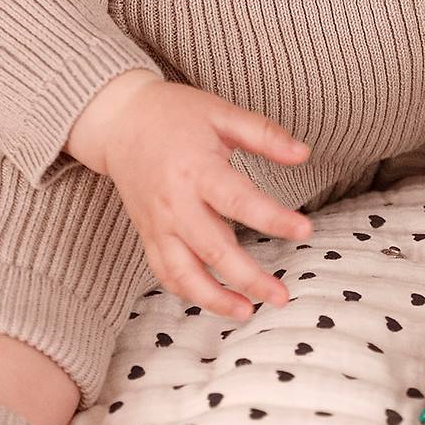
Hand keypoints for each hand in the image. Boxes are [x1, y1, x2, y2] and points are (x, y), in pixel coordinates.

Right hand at [66, 73, 313, 320]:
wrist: (120, 120)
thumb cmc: (176, 113)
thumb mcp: (221, 113)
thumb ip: (264, 134)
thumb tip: (304, 153)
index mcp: (197, 169)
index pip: (239, 201)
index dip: (273, 219)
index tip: (304, 231)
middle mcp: (175, 203)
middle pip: (214, 249)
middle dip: (249, 278)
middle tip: (282, 295)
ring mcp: (158, 223)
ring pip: (184, 273)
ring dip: (215, 299)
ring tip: (247, 312)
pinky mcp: (148, 234)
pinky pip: (165, 273)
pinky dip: (188, 293)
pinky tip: (214, 302)